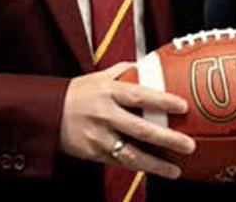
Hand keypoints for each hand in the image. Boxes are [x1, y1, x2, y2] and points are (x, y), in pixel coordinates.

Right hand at [59, 62, 195, 178]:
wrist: (46, 113)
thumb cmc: (77, 93)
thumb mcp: (99, 76)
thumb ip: (125, 70)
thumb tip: (150, 64)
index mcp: (108, 91)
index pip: (139, 95)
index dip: (162, 101)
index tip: (183, 106)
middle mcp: (105, 114)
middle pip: (140, 129)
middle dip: (167, 139)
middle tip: (189, 145)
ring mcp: (99, 136)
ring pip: (131, 154)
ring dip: (156, 164)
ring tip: (175, 170)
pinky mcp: (93, 154)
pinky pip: (120, 163)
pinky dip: (139, 167)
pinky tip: (155, 170)